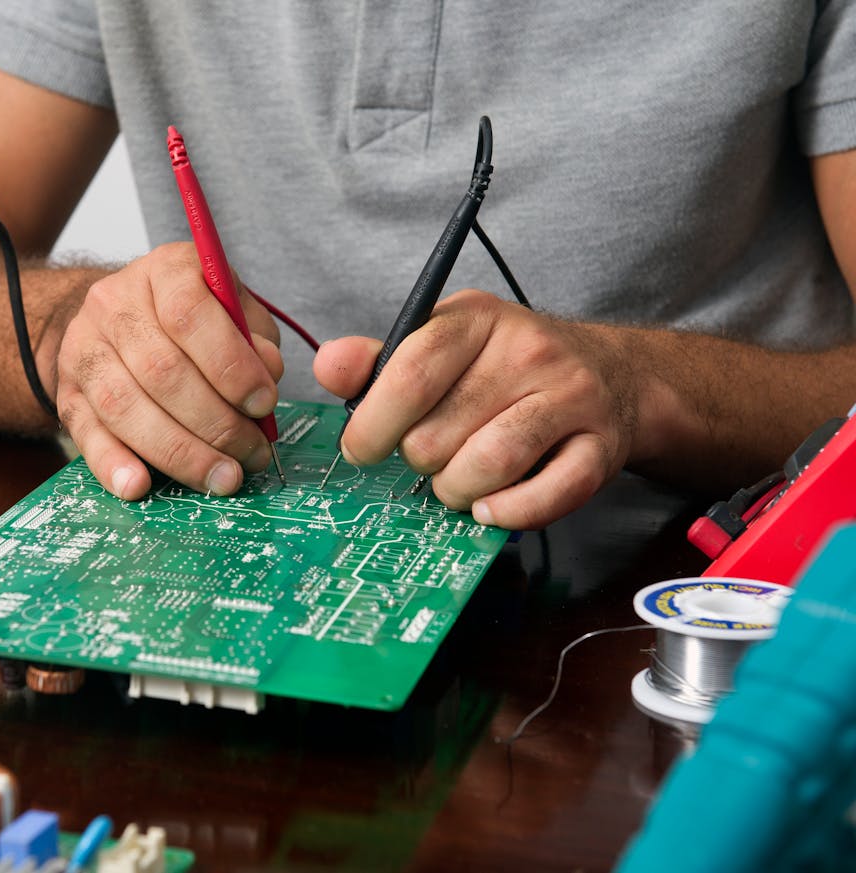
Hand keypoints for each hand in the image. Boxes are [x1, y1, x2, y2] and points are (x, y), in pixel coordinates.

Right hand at [55, 242, 282, 499]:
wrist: (119, 322)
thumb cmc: (193, 321)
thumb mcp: (233, 310)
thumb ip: (255, 338)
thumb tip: (268, 373)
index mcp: (163, 272)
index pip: (189, 314)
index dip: (230, 364)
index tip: (264, 403)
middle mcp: (114, 304)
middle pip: (160, 370)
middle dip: (215, 422)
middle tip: (252, 454)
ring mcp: (83, 349)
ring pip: (125, 406)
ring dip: (180, 452)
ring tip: (221, 478)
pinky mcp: (66, 393)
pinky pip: (86, 434)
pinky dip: (113, 465)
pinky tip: (140, 487)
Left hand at [313, 289, 639, 528]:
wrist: (612, 375)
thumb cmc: (505, 368)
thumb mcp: (443, 345)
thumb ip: (381, 361)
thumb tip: (328, 366)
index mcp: (477, 318)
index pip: (409, 373)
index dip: (372, 423)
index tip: (359, 449)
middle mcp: (528, 351)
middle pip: (439, 432)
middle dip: (418, 461)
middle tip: (426, 458)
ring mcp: (570, 398)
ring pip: (489, 464)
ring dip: (456, 490)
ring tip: (455, 482)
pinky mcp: (600, 447)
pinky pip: (548, 495)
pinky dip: (508, 513)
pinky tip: (488, 508)